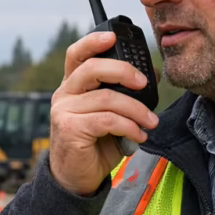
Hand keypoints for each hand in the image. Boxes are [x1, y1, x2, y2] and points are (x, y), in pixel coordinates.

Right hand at [49, 32, 159, 194]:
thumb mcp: (110, 115)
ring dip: (136, 110)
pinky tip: (139, 135)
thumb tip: (150, 77)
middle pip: (92, 69)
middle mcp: (64, 94)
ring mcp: (64, 111)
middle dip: (124, 71)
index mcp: (72, 86)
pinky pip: (107, 119)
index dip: (93, 41)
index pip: (77, 54)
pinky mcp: (70, 129)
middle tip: (145, 84)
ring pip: (107, 98)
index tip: (113, 36)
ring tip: (150, 122)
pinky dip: (129, 126)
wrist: (76, 178)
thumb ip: (122, 96)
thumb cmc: (95, 145)